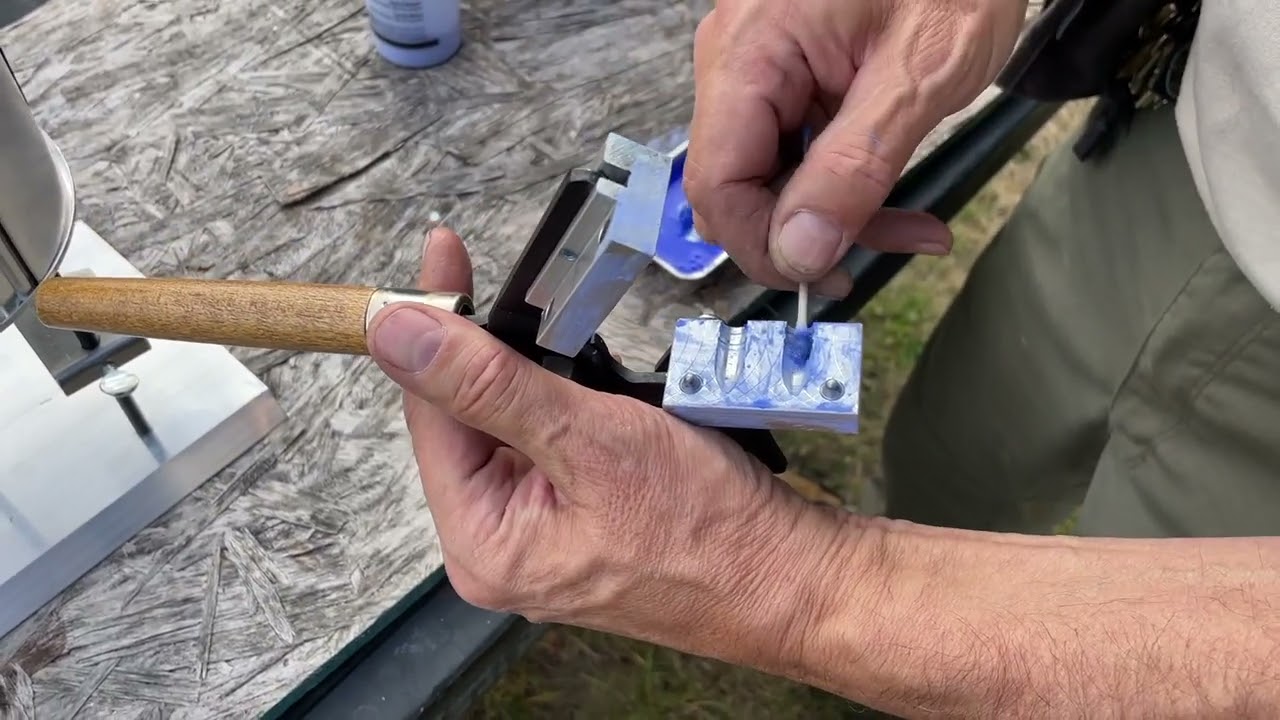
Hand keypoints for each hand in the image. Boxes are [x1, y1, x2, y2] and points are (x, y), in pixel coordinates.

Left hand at [365, 227, 846, 662]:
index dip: (434, 331)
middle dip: (493, 353)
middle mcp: (501, 547)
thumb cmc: (710, 530)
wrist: (796, 581)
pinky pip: (554, 445)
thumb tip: (396, 334)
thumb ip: (488, 384)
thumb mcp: (592, 440)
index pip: (431, 417)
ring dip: (538, 374)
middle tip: (502, 281)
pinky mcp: (581, 519)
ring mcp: (542, 536)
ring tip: (565, 339)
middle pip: (467, 420)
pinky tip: (597, 382)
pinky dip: (570, 402)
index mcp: (482, 544)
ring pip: (515, 425)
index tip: (442, 258)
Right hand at [685, 0, 1027, 290]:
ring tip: (912, 225)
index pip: (718, 184)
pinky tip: (894, 193)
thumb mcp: (918, 75)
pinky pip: (794, 144)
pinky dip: (841, 178)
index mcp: (750, 51)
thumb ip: (854, 168)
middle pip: (737, 184)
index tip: (826, 275)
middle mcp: (736, 56)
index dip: (763, 245)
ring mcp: (759, 61)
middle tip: (882, 253)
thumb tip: (799, 252)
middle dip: (805, 234)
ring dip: (832, 212)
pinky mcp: (788, 66)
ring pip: (768, 173)